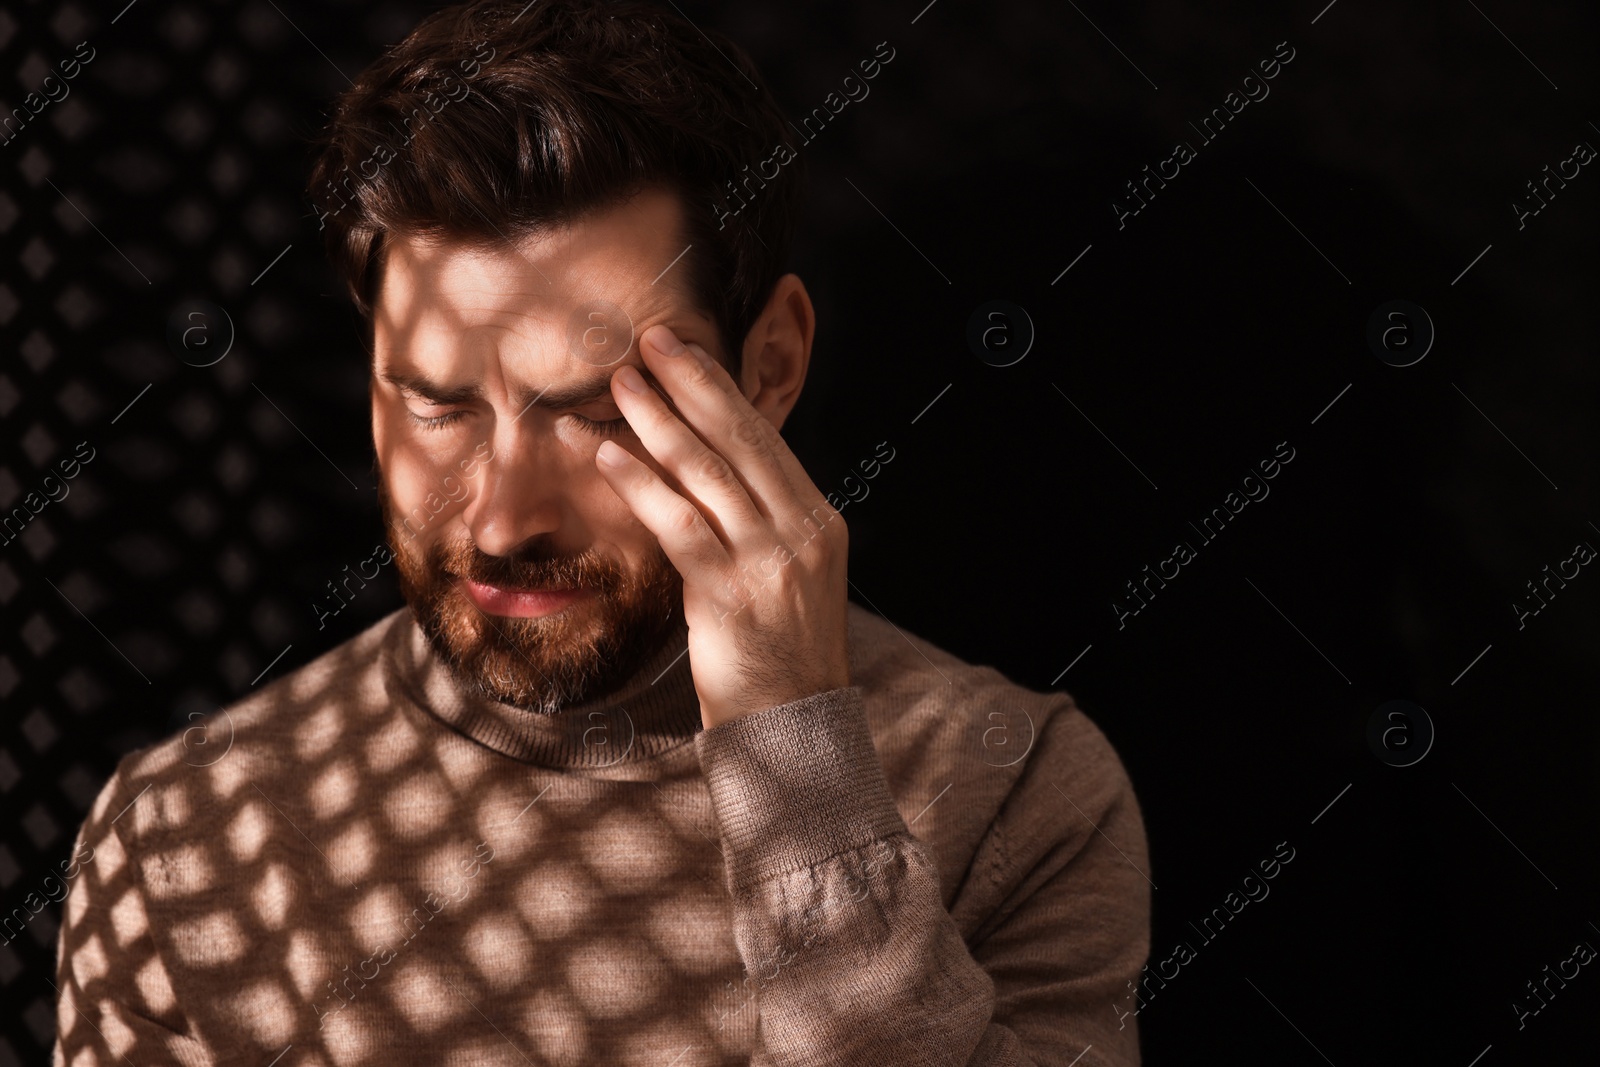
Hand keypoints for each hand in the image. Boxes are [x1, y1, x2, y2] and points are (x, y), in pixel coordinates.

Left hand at [594, 324, 849, 727]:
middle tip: (649, 340)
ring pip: (707, 473)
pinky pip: (677, 525)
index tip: (684, 353)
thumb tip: (713, 471)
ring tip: (618, 384)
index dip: (721, 390)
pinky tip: (605, 455)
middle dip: (690, 384)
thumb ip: (762, 523)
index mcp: (819, 522)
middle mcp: (801, 533)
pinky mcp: (729, 595)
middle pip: (740, 440)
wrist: (792, 726)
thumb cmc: (779, 653)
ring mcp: (769, 563)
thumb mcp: (788, 576)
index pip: (766, 440)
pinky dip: (638, 484)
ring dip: (656, 422)